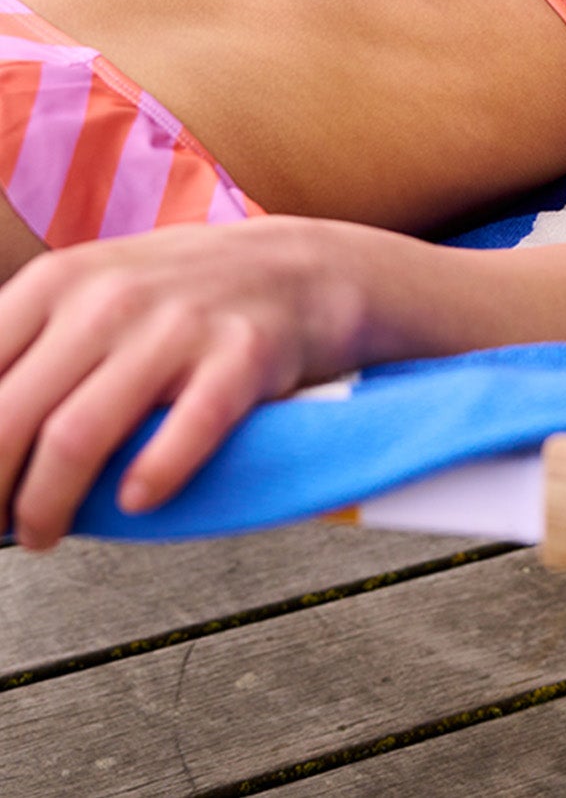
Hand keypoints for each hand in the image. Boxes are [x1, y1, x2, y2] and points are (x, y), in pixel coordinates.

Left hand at [0, 218, 366, 549]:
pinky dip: (150, 480)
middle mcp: (112, 297)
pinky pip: (182, 433)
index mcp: (61, 280)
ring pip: (75, 437)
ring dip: (45, 506)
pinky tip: (136, 499)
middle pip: (10, 417)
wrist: (304, 266)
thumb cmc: (188, 292)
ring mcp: (179, 325)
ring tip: (44, 532)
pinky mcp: (242, 356)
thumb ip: (30, 348)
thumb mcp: (93, 288)